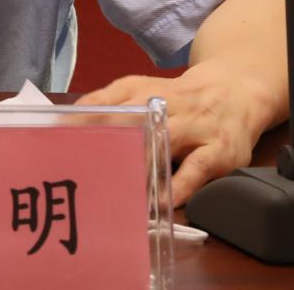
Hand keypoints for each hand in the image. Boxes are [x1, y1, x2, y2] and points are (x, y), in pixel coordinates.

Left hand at [76, 62, 272, 203]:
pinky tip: (159, 203)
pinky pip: (195, 169)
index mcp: (139, 89)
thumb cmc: (177, 98)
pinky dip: (176, 187)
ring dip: (138, 170)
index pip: (103, 103)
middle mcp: (165, 104)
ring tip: (116, 195)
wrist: (237, 90)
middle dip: (105, 150)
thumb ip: (104, 105)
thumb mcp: (140, 90)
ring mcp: (195, 126)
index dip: (79, 125)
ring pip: (161, 144)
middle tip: (82, 177)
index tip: (56, 146)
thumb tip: (60, 124)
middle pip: (130, 124)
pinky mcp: (219, 149)